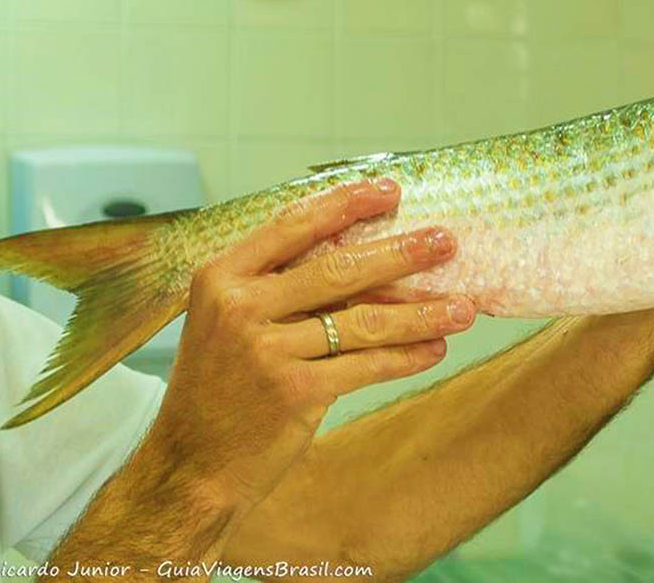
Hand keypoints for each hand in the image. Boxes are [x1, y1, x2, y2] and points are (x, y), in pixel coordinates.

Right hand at [141, 179, 475, 516]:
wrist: (190, 464)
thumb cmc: (218, 386)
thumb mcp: (227, 320)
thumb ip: (277, 285)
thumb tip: (360, 253)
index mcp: (221, 276)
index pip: (293, 225)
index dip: (345, 203)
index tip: (389, 190)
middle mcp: (240, 306)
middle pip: (339, 268)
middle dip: (402, 253)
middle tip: (447, 241)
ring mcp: (266, 349)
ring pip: (363, 320)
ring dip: (421, 313)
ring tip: (463, 307)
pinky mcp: (294, 391)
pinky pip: (366, 365)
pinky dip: (406, 357)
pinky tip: (434, 349)